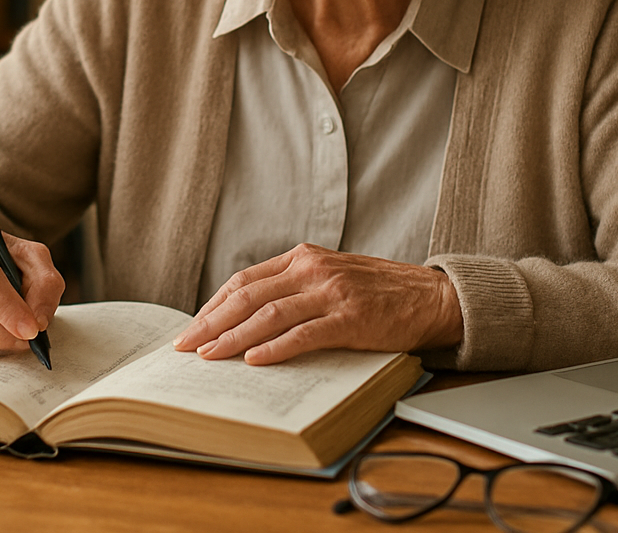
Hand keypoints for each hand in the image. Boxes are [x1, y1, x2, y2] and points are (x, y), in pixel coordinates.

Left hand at [172, 243, 462, 364]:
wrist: (432, 297)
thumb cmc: (380, 292)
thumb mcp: (331, 276)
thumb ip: (295, 288)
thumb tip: (248, 316)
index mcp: (304, 257)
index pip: (246, 280)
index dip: (215, 304)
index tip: (194, 326)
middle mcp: (313, 269)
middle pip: (248, 295)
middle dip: (212, 322)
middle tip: (186, 345)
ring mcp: (332, 292)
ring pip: (269, 314)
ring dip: (233, 337)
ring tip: (209, 356)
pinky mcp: (350, 318)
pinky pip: (304, 334)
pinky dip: (275, 347)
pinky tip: (254, 359)